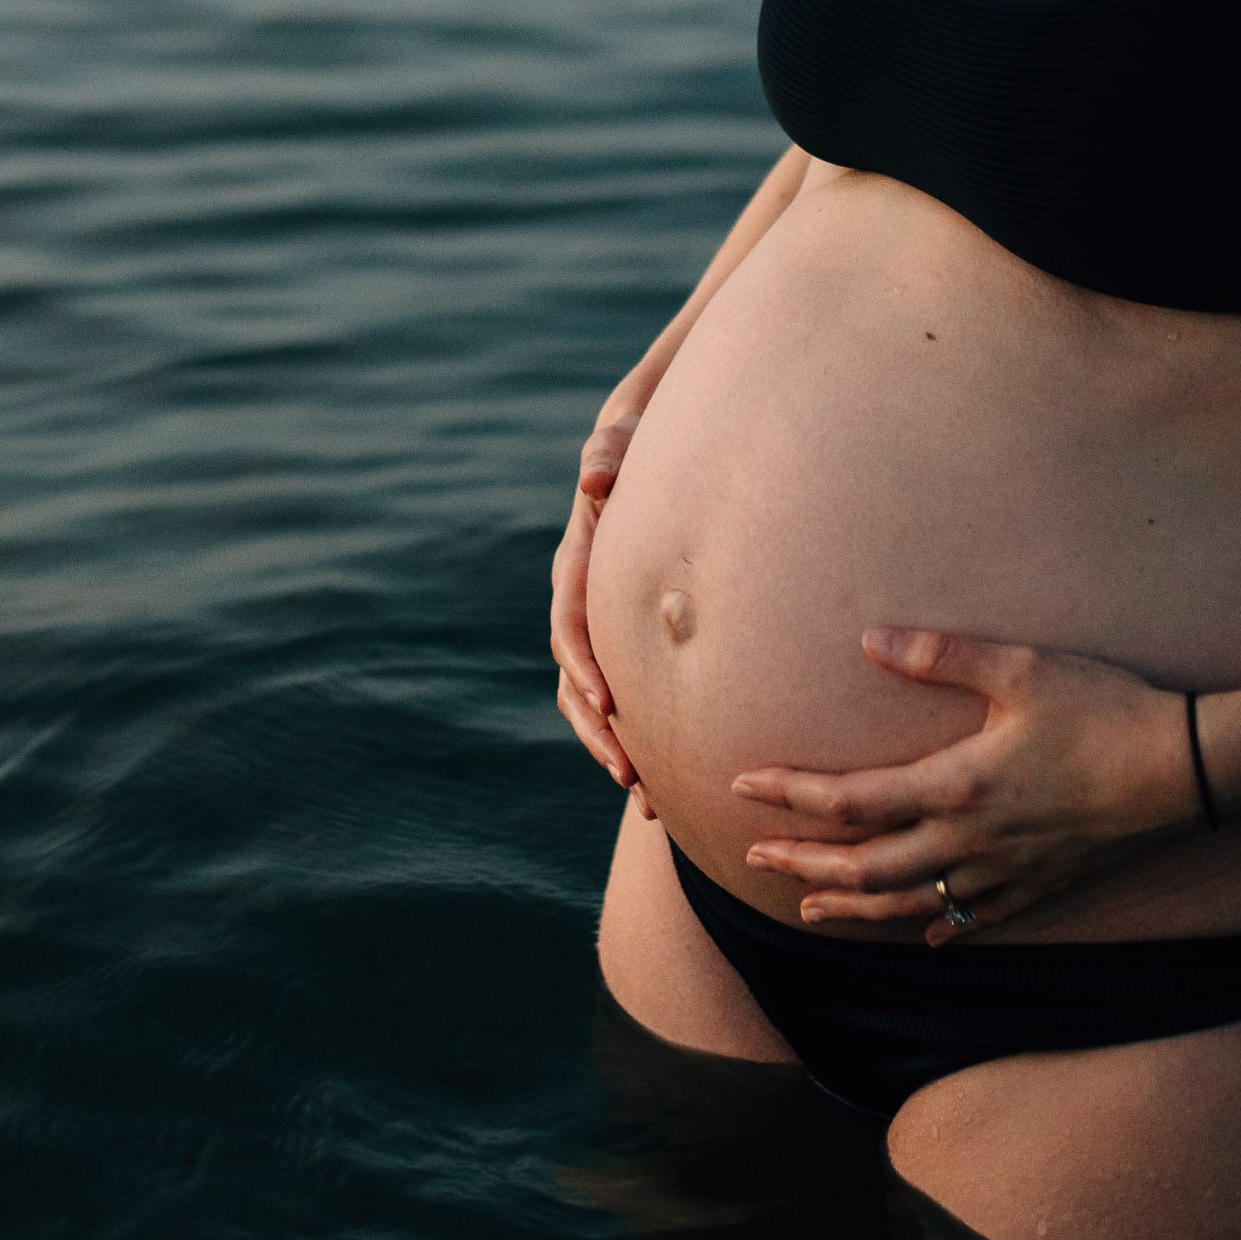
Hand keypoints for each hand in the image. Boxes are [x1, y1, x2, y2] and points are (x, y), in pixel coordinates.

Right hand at [551, 404, 649, 797]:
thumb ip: (609, 451)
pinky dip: (639, 740)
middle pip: (578, 679)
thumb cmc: (637, 443)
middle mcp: (581, 606)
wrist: (643, 452)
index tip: (608, 702)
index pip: (571, 623)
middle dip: (598, 729)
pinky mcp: (626, 643)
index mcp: (578, 567)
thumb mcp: (624, 439)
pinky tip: (669, 786)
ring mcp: (602, 629)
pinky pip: (624, 701)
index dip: (583, 664)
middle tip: (628, 773)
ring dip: (614, 749)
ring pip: (595, 702)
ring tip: (647, 800)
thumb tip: (595, 473)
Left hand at [735, 627, 1200, 940]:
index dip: (791, 795)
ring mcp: (1006, 872)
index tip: (743, 785)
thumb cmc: (1106, 709)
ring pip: (910, 903)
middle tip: (753, 856)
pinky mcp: (1042, 886)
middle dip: (802, 861)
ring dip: (851, 906)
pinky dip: (939, 927)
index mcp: (956, 786)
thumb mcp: (1021, 667)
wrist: (1189, 770)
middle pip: (865, 866)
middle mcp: (971, 842)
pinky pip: (977, 919)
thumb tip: (868, 641)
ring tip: (807, 907)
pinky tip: (924, 937)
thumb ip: (940, 655)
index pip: (850, 799)